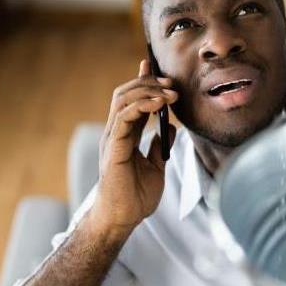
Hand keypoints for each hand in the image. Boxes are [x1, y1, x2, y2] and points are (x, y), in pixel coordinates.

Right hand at [91, 59, 177, 235]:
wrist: (124, 219)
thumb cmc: (136, 197)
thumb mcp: (157, 166)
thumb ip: (161, 146)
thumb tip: (172, 128)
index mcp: (125, 135)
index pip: (131, 100)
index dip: (142, 81)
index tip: (153, 66)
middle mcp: (116, 133)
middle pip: (126, 94)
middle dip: (148, 82)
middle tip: (172, 83)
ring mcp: (113, 139)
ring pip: (123, 100)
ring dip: (148, 91)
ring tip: (169, 93)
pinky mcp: (114, 148)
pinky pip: (124, 118)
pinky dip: (141, 106)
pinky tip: (158, 104)